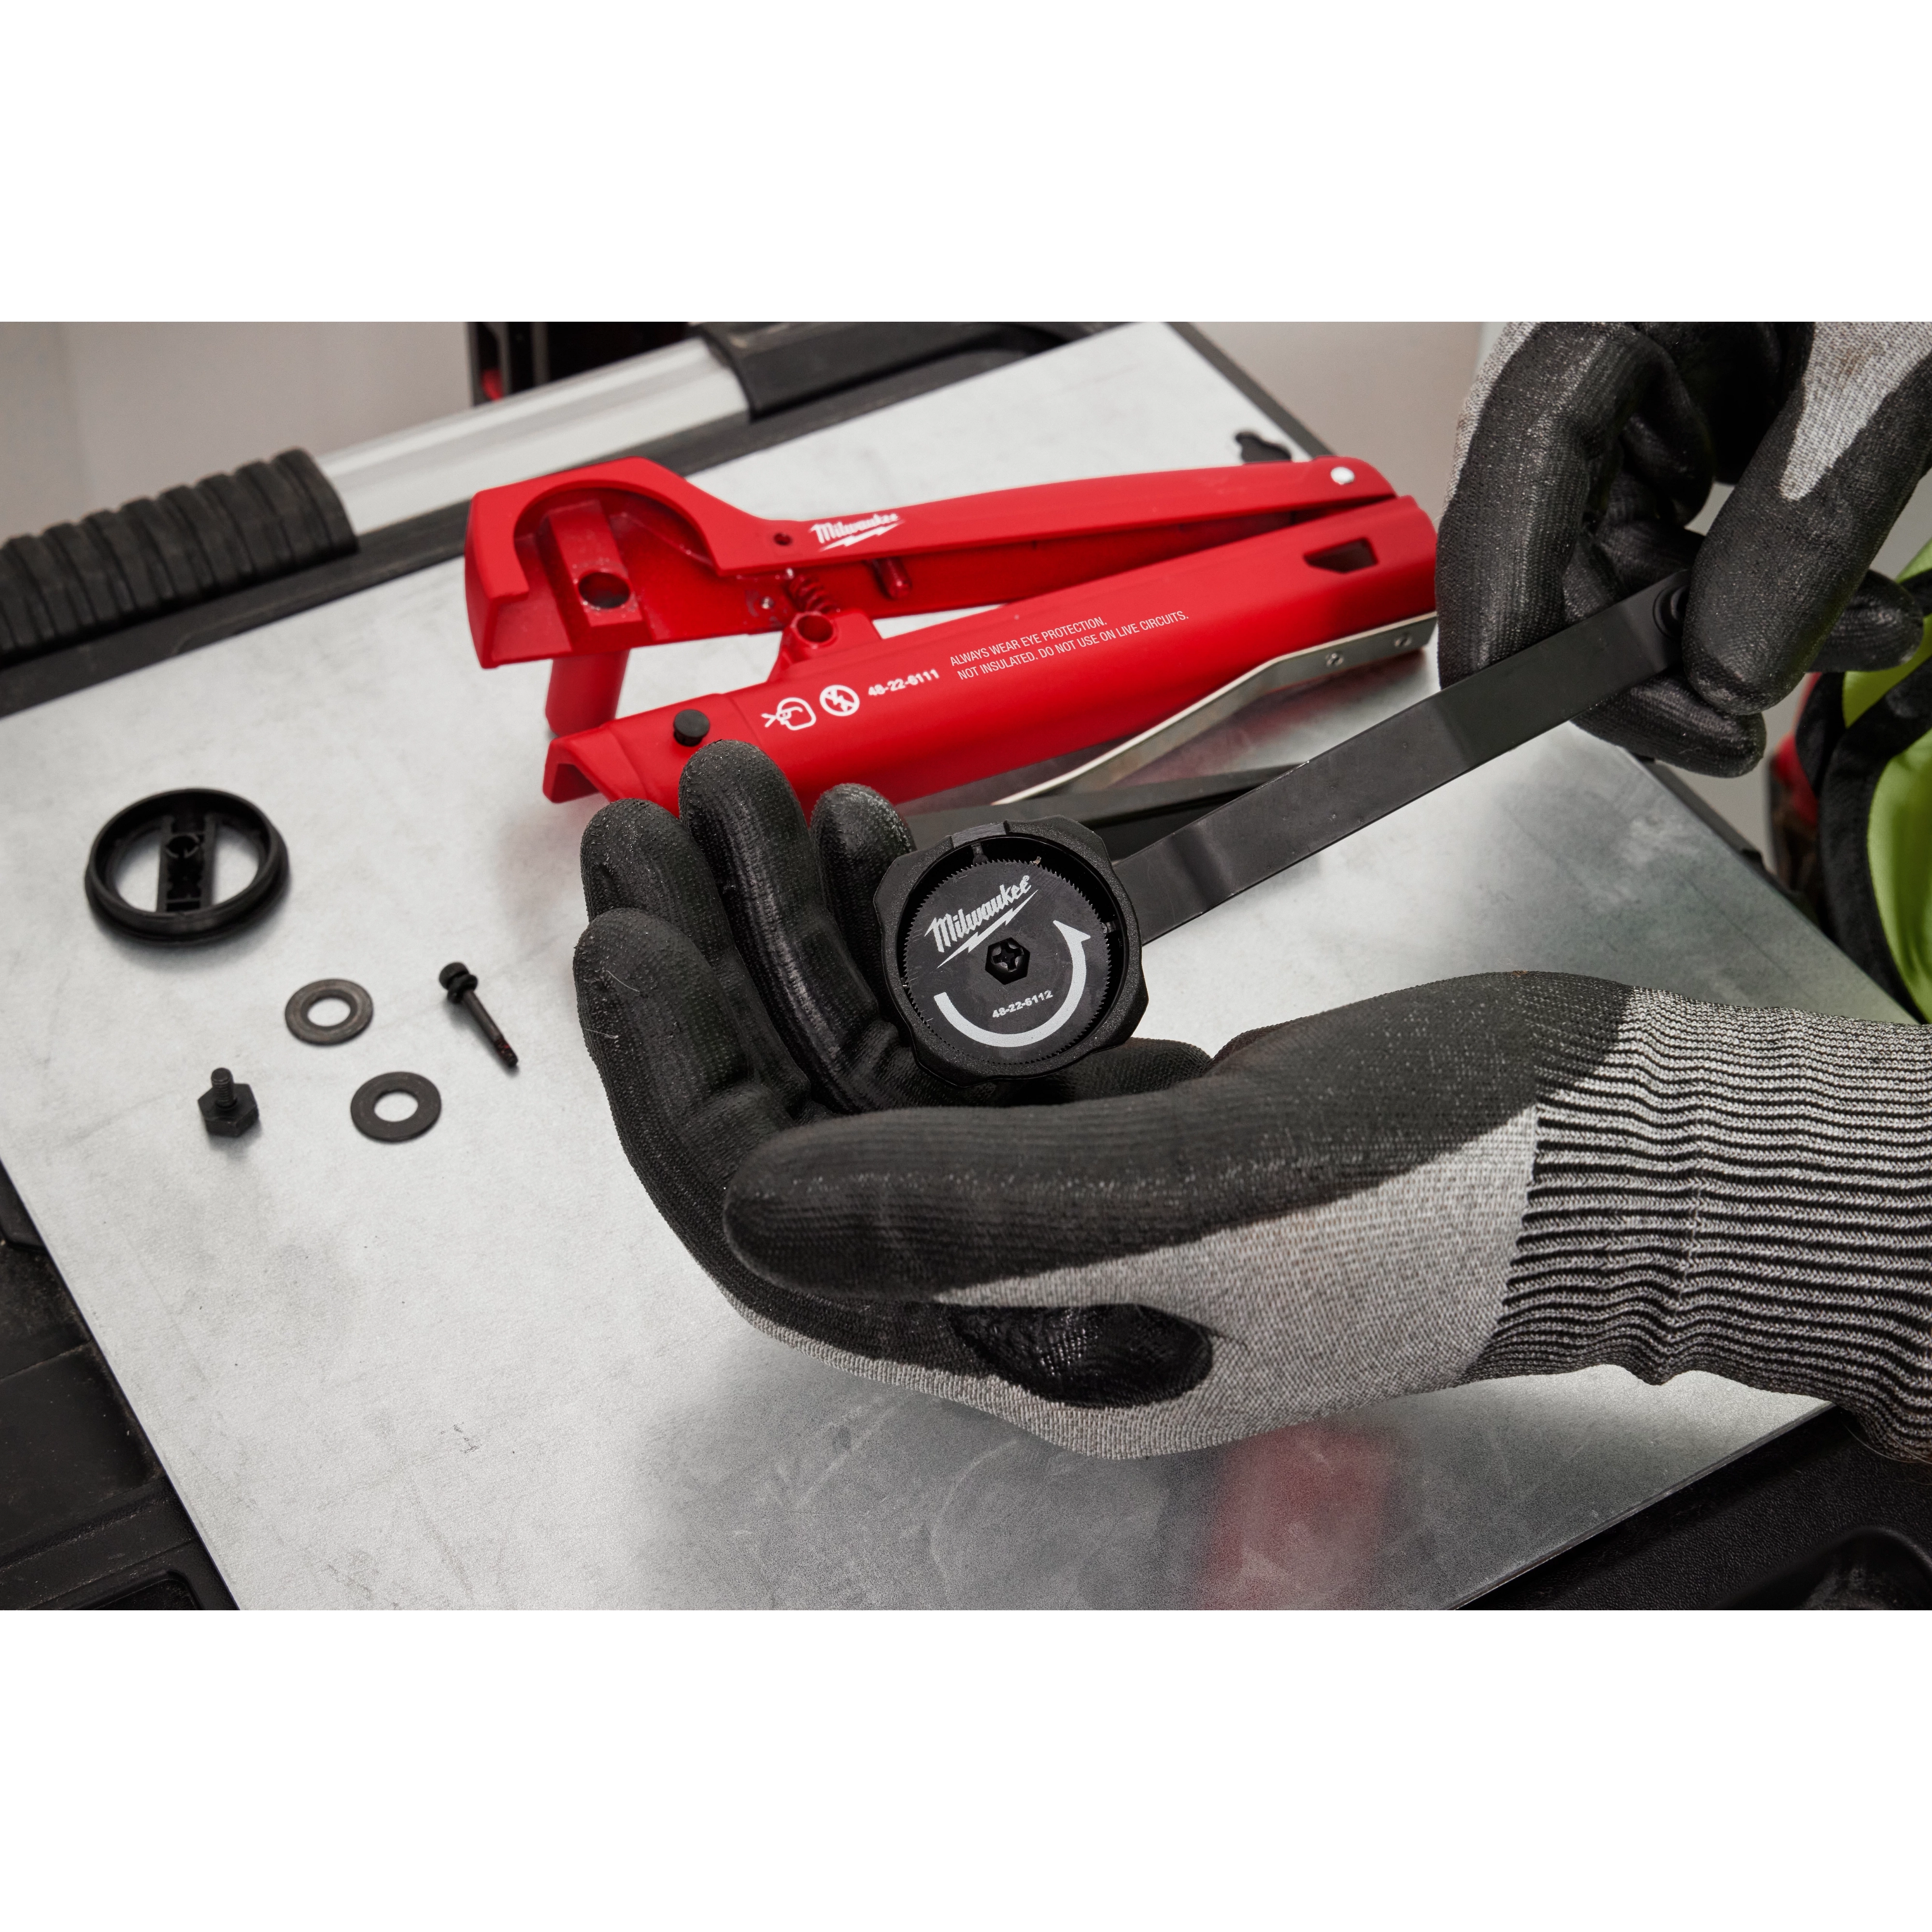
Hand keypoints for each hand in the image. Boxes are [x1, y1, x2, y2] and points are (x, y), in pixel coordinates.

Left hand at [576, 744, 1931, 1457]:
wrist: (1614, 1143)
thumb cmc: (1466, 1183)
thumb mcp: (1217, 1191)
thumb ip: (979, 1206)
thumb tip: (767, 1190)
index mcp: (1033, 1337)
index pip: (784, 1218)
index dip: (680, 1083)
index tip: (627, 944)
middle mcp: (1029, 1276)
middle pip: (806, 1125)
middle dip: (714, 980)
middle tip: (648, 844)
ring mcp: (1072, 1188)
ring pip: (877, 1059)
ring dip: (804, 926)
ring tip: (746, 807)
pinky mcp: (1120, 1113)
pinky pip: (965, 1023)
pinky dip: (910, 927)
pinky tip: (873, 848)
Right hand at [1438, 321, 1931, 774]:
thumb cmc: (1895, 281)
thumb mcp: (1877, 373)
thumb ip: (1807, 513)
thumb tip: (1731, 668)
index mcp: (1601, 317)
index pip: (1519, 468)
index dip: (1507, 597)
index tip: (1531, 701)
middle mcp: (1592, 373)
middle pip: (1557, 552)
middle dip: (1643, 660)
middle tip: (1728, 727)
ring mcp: (1632, 410)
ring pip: (1625, 574)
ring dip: (1724, 644)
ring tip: (1847, 647)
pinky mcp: (1681, 441)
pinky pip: (1687, 553)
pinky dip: (1759, 605)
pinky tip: (1837, 617)